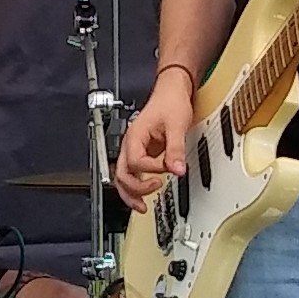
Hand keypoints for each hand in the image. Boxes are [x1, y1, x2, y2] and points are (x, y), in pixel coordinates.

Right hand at [113, 74, 194, 201]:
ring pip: (122, 177)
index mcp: (134, 137)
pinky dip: (136, 186)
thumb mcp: (176, 125)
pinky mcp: (142, 152)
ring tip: (141, 207)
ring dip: (130, 193)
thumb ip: (175, 149)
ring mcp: (134, 149)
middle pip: (121, 174)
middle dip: (134, 189)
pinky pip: (133, 173)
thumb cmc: (170, 102)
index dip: (153, 168)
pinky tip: (145, 194)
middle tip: (148, 198)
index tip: (168, 167)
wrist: (172, 91)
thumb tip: (177, 170)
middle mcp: (130, 144)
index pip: (136, 162)